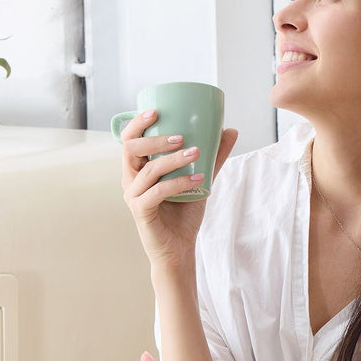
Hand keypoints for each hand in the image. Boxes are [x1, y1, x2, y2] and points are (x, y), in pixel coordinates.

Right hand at [119, 110, 237, 271]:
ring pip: (148, 170)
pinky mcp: (140, 211)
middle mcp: (130, 180)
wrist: (179, 249)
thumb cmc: (184, 214)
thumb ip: (213, 156)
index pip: (129, 139)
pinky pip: (158, 191)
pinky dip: (179, 183)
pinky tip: (198, 179)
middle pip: (131, 149)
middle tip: (182, 137)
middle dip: (155, 139)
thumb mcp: (201, 179)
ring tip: (197, 153)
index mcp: (138, 169)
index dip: (137, 123)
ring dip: (173, 159)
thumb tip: (230, 130)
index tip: (156, 111)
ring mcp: (133, 196)